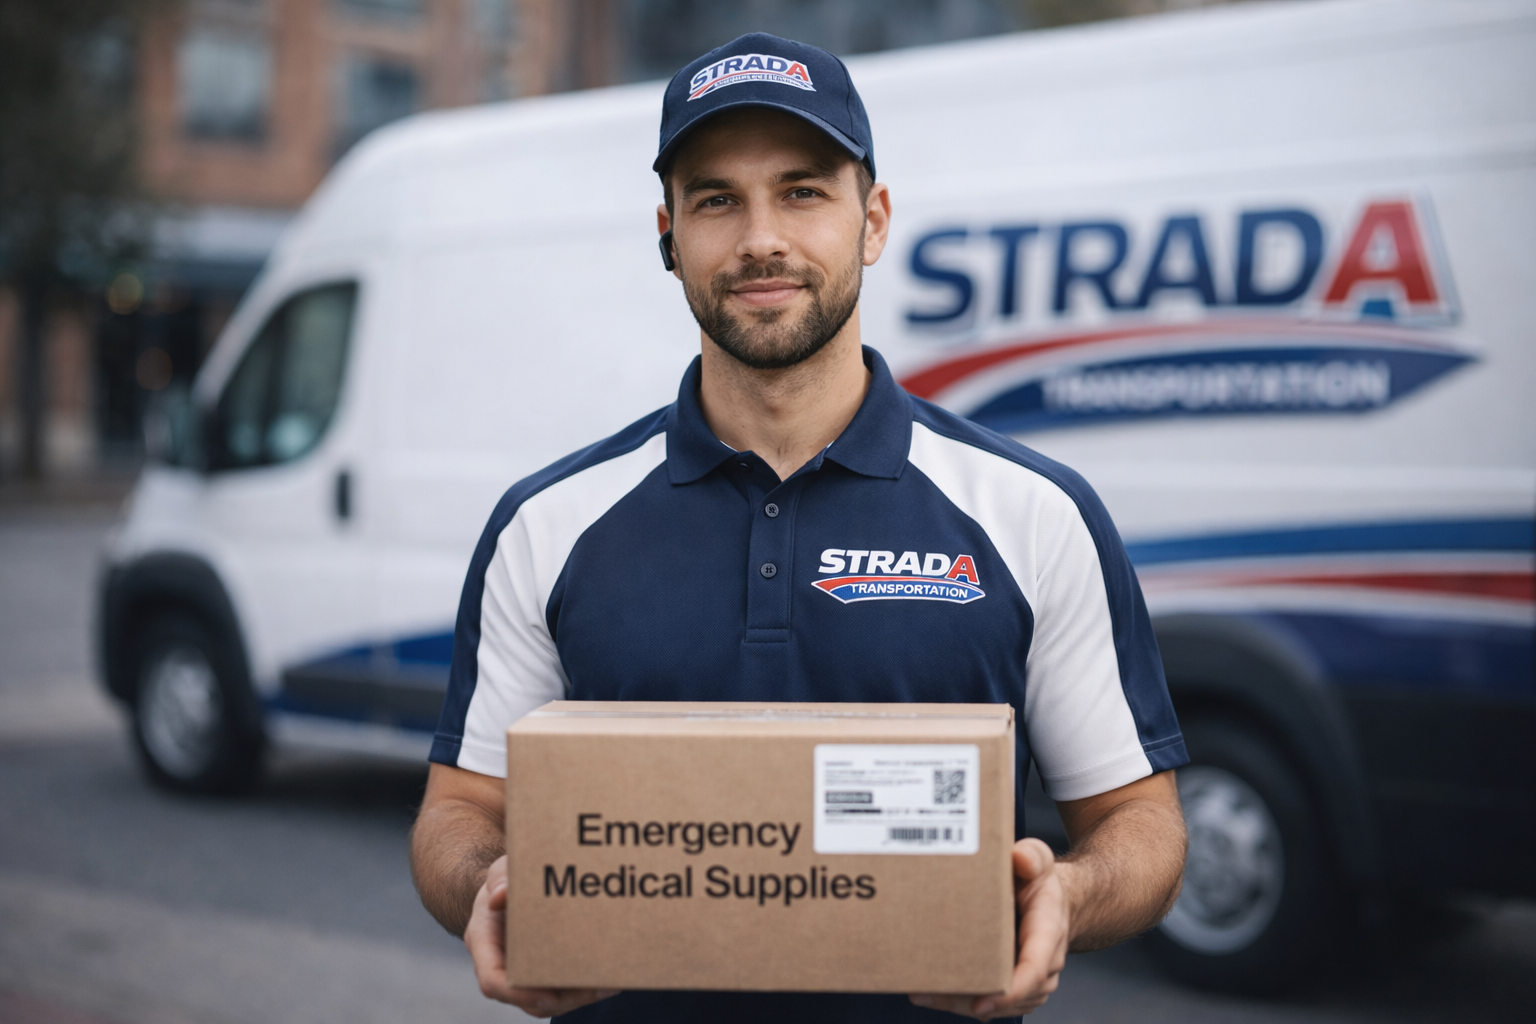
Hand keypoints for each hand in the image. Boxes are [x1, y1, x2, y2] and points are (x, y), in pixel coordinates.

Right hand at [464, 854, 620, 1017]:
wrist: (507, 889)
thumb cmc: (503, 881)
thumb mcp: (499, 872)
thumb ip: (499, 878)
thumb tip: (501, 895)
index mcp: (484, 943)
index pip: (492, 981)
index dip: (518, 993)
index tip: (548, 994)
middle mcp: (501, 965)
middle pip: (529, 998)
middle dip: (564, 998)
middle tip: (596, 988)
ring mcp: (522, 972)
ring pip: (549, 999)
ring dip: (580, 997)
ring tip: (611, 984)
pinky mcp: (542, 971)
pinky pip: (561, 989)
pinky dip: (584, 988)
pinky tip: (610, 977)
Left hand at [908, 838, 1069, 1018]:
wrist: (1050, 902)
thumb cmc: (1039, 883)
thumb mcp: (1039, 860)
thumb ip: (1033, 856)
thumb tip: (1021, 858)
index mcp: (1049, 932)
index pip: (1035, 968)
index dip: (1010, 990)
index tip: (982, 1002)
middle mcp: (1045, 963)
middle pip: (1009, 996)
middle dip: (969, 1000)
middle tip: (928, 993)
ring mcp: (1032, 980)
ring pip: (998, 1006)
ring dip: (960, 1003)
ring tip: (923, 993)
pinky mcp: (1016, 987)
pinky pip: (992, 1003)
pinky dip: (962, 1002)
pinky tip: (933, 994)